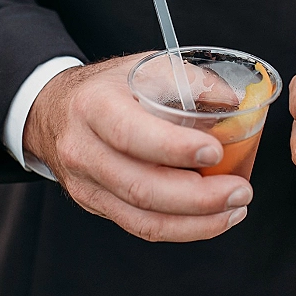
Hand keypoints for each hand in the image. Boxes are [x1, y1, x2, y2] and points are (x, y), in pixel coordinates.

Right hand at [23, 55, 251, 241]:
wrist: (54, 112)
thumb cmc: (108, 88)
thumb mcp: (143, 66)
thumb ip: (189, 80)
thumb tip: (234, 101)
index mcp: (94, 107)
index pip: (131, 134)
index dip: (174, 148)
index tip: (214, 151)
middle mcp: (84, 150)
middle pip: (141, 187)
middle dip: (199, 197)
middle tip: (241, 190)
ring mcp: (88, 184)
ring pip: (143, 218)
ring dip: (197, 221)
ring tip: (236, 208)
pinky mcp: (97, 205)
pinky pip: (141, 227)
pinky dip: (183, 229)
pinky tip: (213, 219)